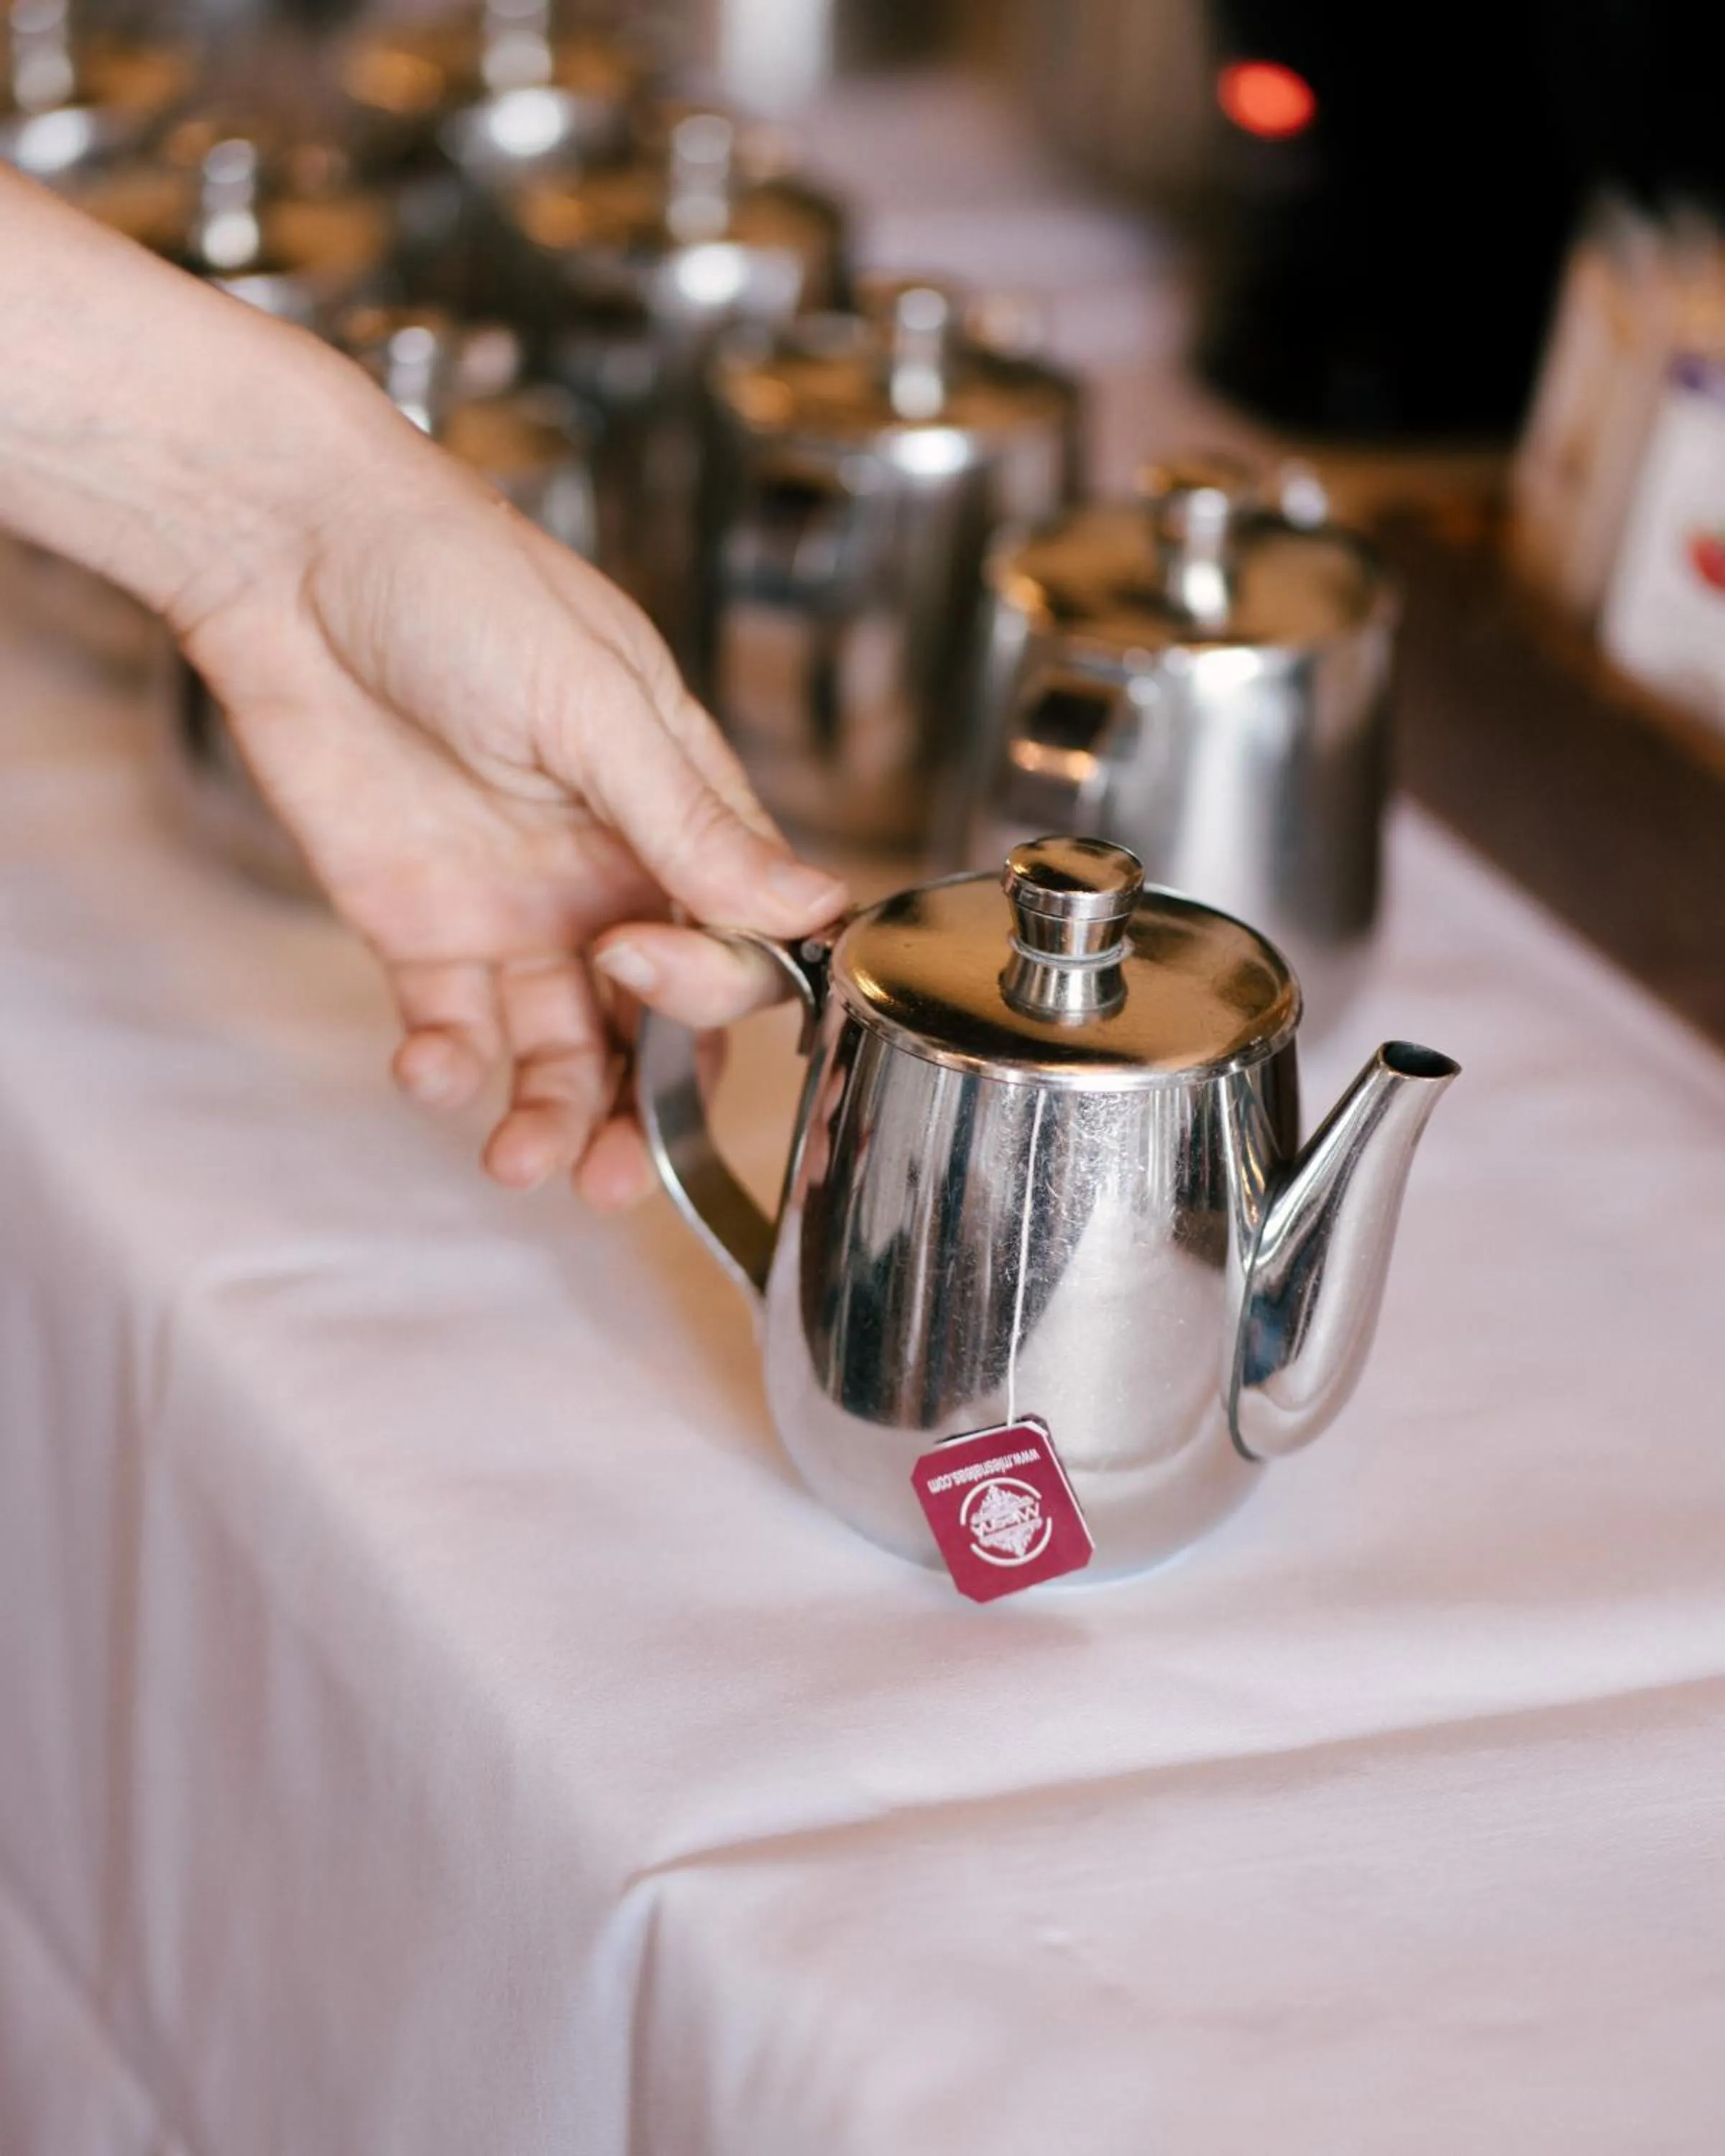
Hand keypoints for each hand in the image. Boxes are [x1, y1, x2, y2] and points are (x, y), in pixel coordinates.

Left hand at [173, 396, 842, 1205]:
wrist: (291, 554)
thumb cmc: (460, 584)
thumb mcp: (595, 701)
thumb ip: (693, 823)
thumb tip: (814, 908)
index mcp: (677, 816)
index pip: (733, 945)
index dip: (701, 984)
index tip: (633, 954)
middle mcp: (610, 879)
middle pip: (653, 1030)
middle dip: (638, 1111)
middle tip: (607, 1174)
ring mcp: (517, 911)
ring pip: (559, 1051)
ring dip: (548, 1115)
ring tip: (519, 1160)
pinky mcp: (421, 931)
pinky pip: (454, 1030)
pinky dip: (447, 1068)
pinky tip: (432, 1070)